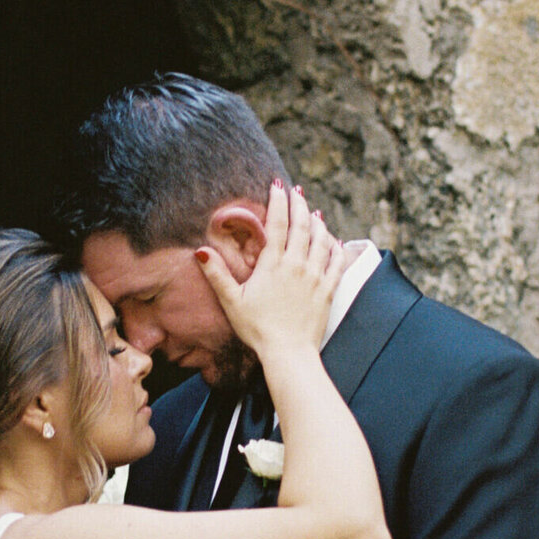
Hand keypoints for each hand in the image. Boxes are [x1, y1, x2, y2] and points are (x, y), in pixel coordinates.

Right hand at [197, 181, 341, 360]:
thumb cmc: (257, 329)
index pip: (278, 223)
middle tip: (297, 191)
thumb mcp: (232, 301)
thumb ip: (217, 274)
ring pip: (322, 239)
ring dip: (319, 222)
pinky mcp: (328, 290)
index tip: (278, 186)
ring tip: (315, 211)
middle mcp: (297, 264)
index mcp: (274, 264)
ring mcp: (316, 276)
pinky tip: (335, 241)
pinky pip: (336, 262)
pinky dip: (336, 247)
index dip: (278, 201)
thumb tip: (201, 251)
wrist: (289, 352)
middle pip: (302, 225)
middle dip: (299, 204)